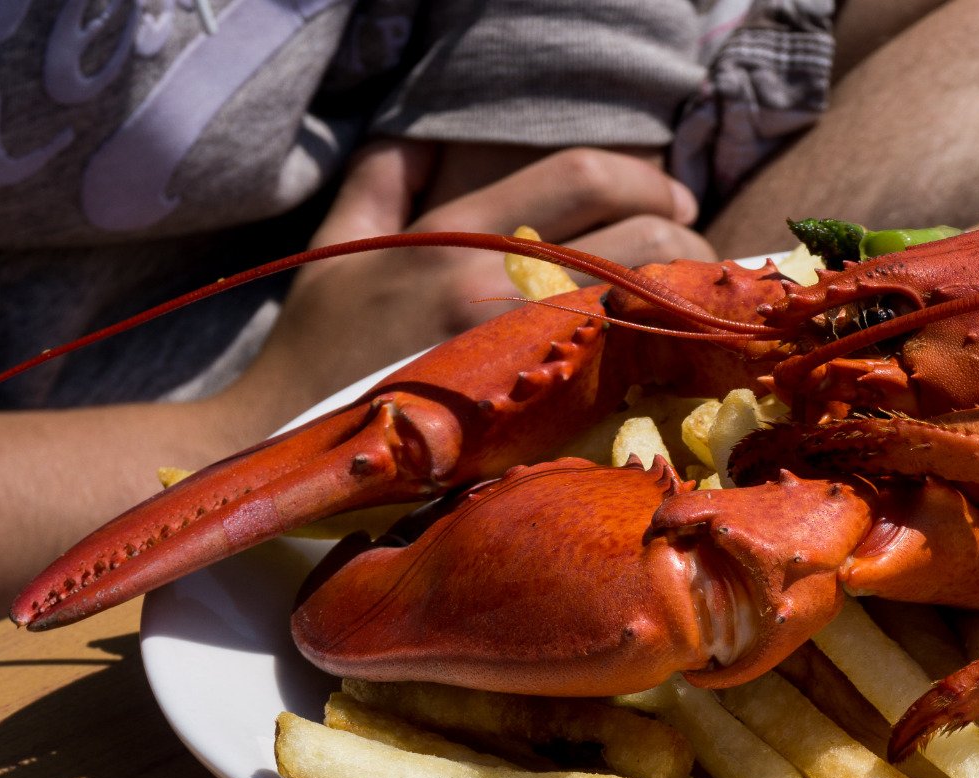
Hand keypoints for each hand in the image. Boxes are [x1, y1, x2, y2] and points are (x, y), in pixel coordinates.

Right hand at [220, 140, 717, 440]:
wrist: (282, 443)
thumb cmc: (315, 347)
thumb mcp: (341, 243)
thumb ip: (384, 176)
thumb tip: (427, 133)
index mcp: (458, 232)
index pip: (584, 176)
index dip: (647, 182)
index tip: (675, 203)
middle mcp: (497, 286)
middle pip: (641, 241)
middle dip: (685, 243)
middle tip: (696, 260)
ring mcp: (522, 354)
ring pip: (648, 309)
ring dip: (684, 303)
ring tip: (687, 311)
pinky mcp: (536, 417)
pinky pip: (629, 376)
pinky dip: (660, 363)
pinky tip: (669, 366)